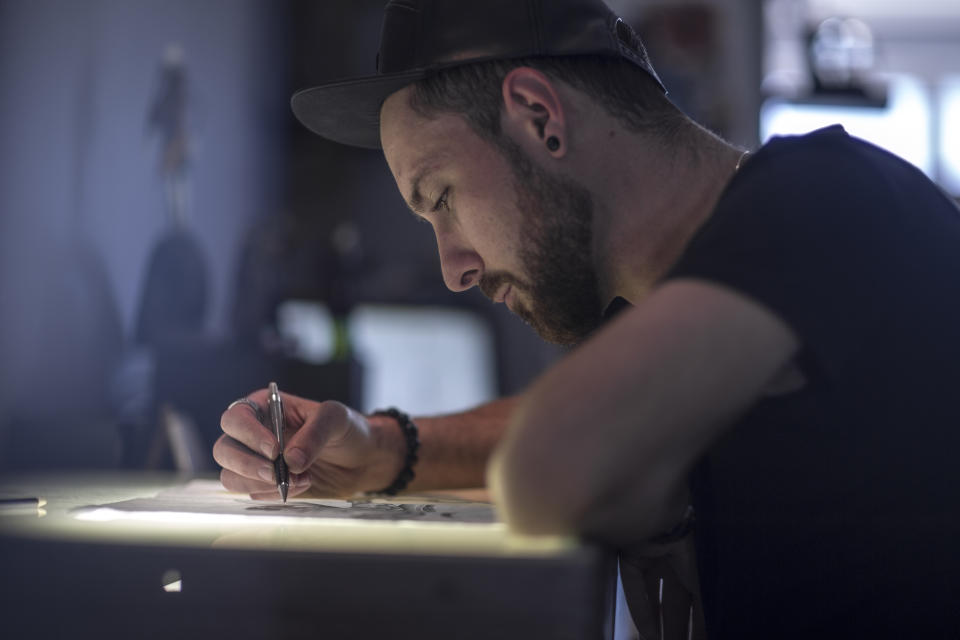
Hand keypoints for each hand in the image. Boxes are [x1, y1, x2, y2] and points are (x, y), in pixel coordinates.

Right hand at [213, 389, 402, 499]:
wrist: (361, 458)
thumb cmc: (346, 429)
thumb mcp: (336, 419)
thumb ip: (315, 433)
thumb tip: (291, 460)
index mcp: (264, 407)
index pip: (236, 418)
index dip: (249, 435)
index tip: (274, 450)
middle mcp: (253, 434)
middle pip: (224, 450)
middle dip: (247, 465)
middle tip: (276, 474)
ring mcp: (256, 461)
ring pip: (231, 476)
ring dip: (262, 483)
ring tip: (300, 479)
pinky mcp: (264, 484)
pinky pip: (253, 493)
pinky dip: (274, 494)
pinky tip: (302, 485)